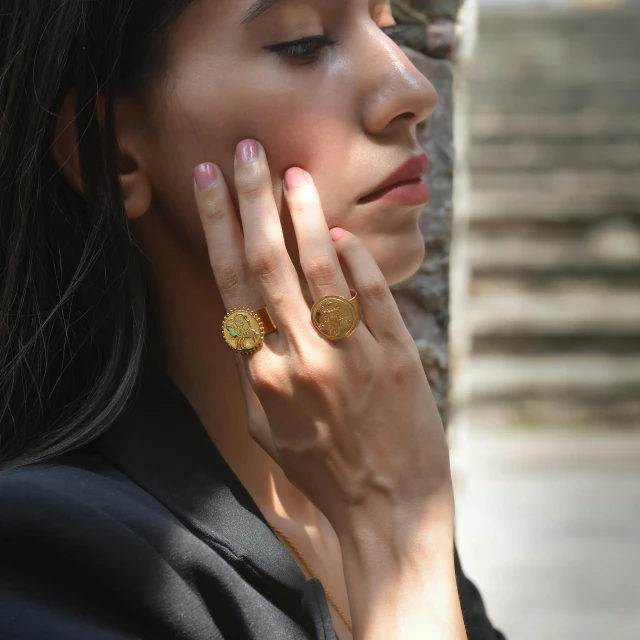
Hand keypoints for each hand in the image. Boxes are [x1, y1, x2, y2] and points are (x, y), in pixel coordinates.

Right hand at [192, 139, 453, 542]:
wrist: (385, 511)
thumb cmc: (321, 469)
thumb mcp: (267, 427)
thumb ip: (256, 370)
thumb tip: (250, 319)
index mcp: (261, 375)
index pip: (232, 283)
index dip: (219, 225)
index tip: (211, 180)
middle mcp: (299, 358)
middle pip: (269, 263)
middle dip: (253, 200)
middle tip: (248, 150)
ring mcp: (350, 355)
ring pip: (321, 269)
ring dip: (304, 216)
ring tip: (293, 175)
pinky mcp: (395, 357)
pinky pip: (372, 295)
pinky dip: (357, 260)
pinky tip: (343, 234)